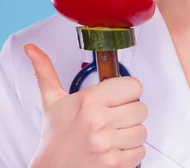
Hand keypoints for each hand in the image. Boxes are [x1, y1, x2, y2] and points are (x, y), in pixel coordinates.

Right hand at [23, 44, 147, 167]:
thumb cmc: (56, 136)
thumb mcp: (52, 101)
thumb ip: (46, 72)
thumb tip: (32, 49)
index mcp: (88, 101)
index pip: (134, 86)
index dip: (128, 92)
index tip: (118, 98)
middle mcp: (98, 121)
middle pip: (142, 109)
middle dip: (129, 114)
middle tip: (113, 119)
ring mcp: (106, 143)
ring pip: (142, 131)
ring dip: (131, 134)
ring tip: (113, 135)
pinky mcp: (114, 163)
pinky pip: (141, 151)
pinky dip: (131, 152)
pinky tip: (115, 149)